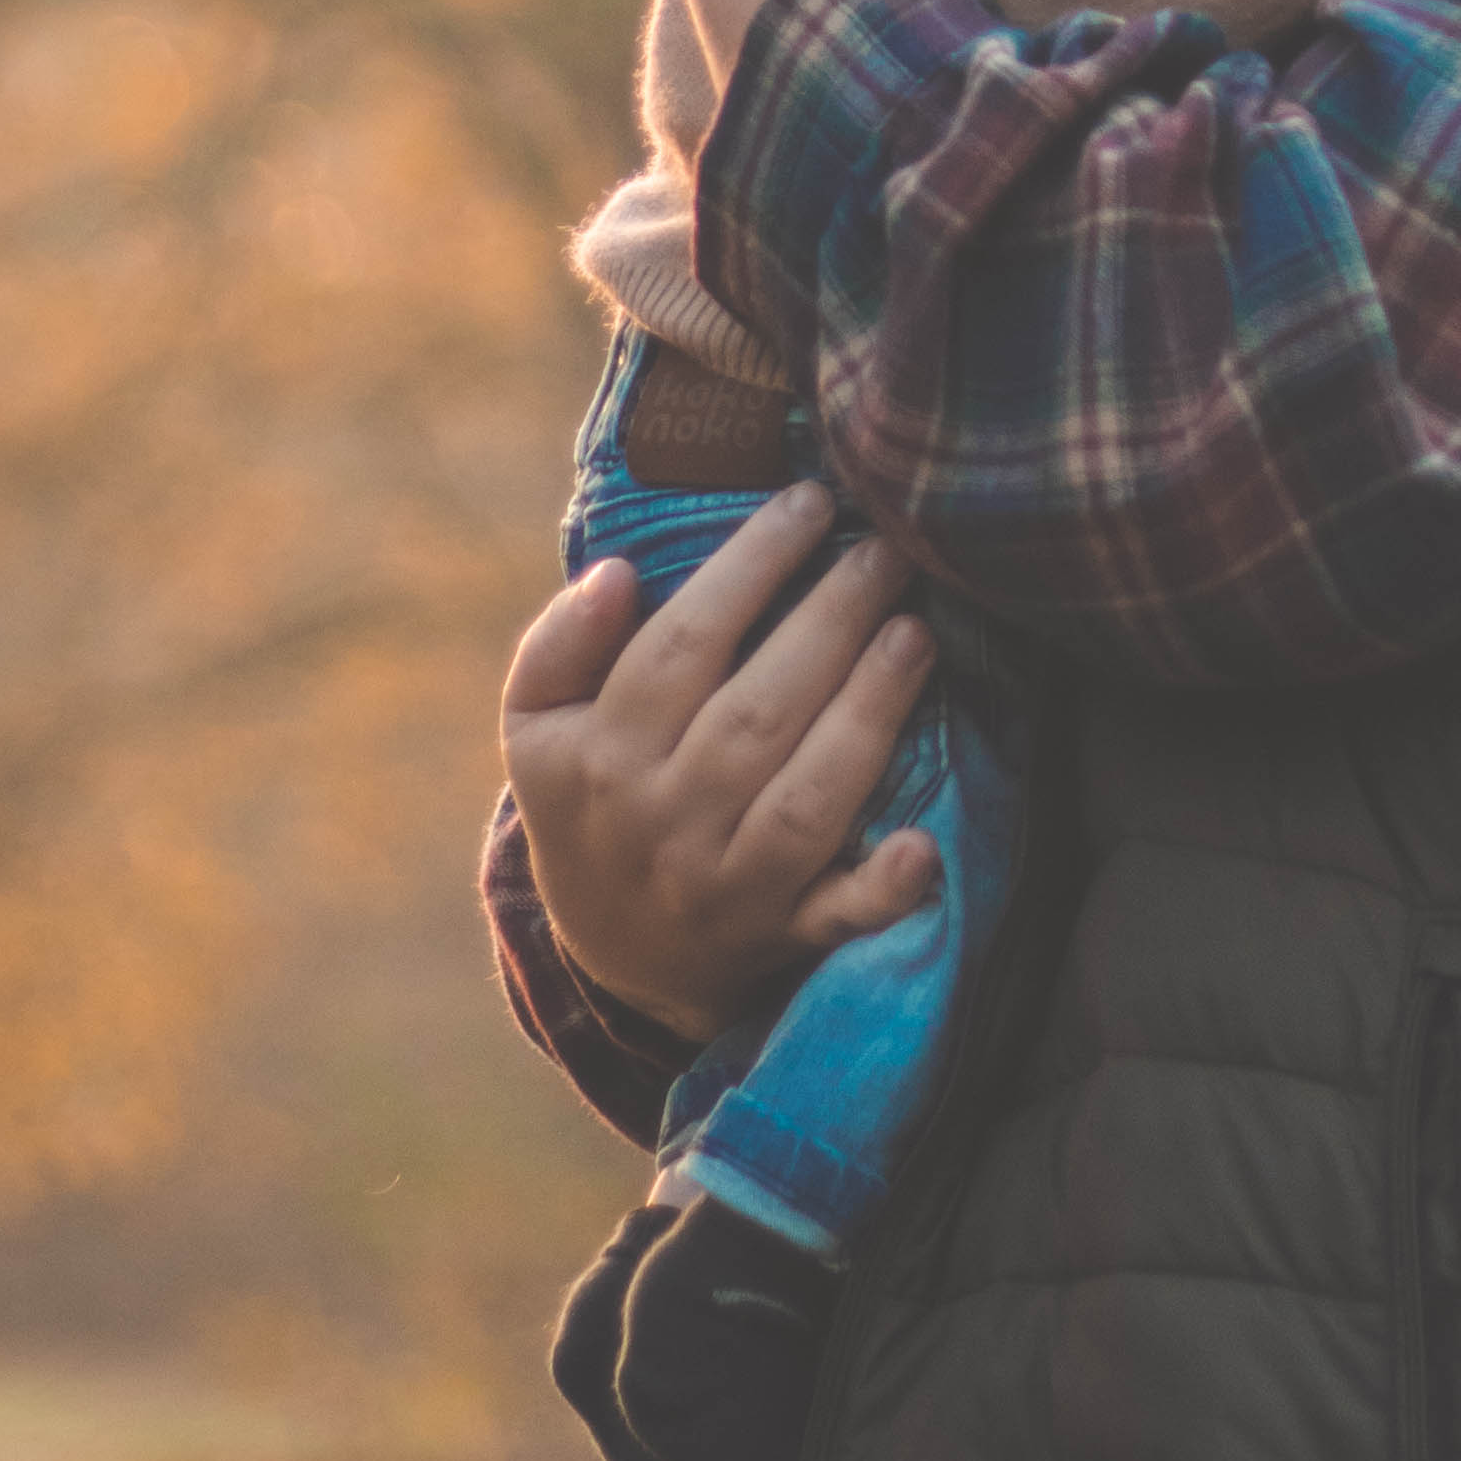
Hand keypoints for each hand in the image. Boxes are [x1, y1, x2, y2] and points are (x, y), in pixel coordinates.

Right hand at [502, 494, 945, 1039]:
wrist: (613, 957)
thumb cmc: (590, 801)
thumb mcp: (536, 729)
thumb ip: (560, 645)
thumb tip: (617, 573)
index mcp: (600, 757)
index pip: (681, 646)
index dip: (750, 568)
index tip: (808, 502)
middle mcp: (663, 822)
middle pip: (756, 713)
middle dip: (830, 622)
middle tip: (887, 550)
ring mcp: (727, 887)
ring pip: (806, 800)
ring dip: (868, 715)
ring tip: (916, 634)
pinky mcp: (782, 936)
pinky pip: (837, 920)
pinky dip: (883, 889)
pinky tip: (923, 847)